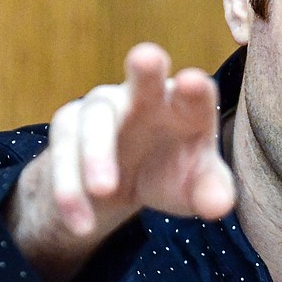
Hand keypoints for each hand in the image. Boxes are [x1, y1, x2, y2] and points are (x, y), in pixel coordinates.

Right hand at [7, 43, 235, 281]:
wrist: (117, 185)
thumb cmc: (170, 173)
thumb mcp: (193, 190)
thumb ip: (210, 194)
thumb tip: (219, 207)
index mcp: (185, 108)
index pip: (195, 94)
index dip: (195, 89)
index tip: (193, 83)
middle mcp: (144, 97)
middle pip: (144, 76)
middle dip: (146, 67)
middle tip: (146, 58)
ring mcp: (104, 107)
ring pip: (95, 119)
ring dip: (96, 153)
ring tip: (105, 191)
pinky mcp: (68, 125)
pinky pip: (63, 154)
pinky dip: (70, 189)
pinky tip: (81, 223)